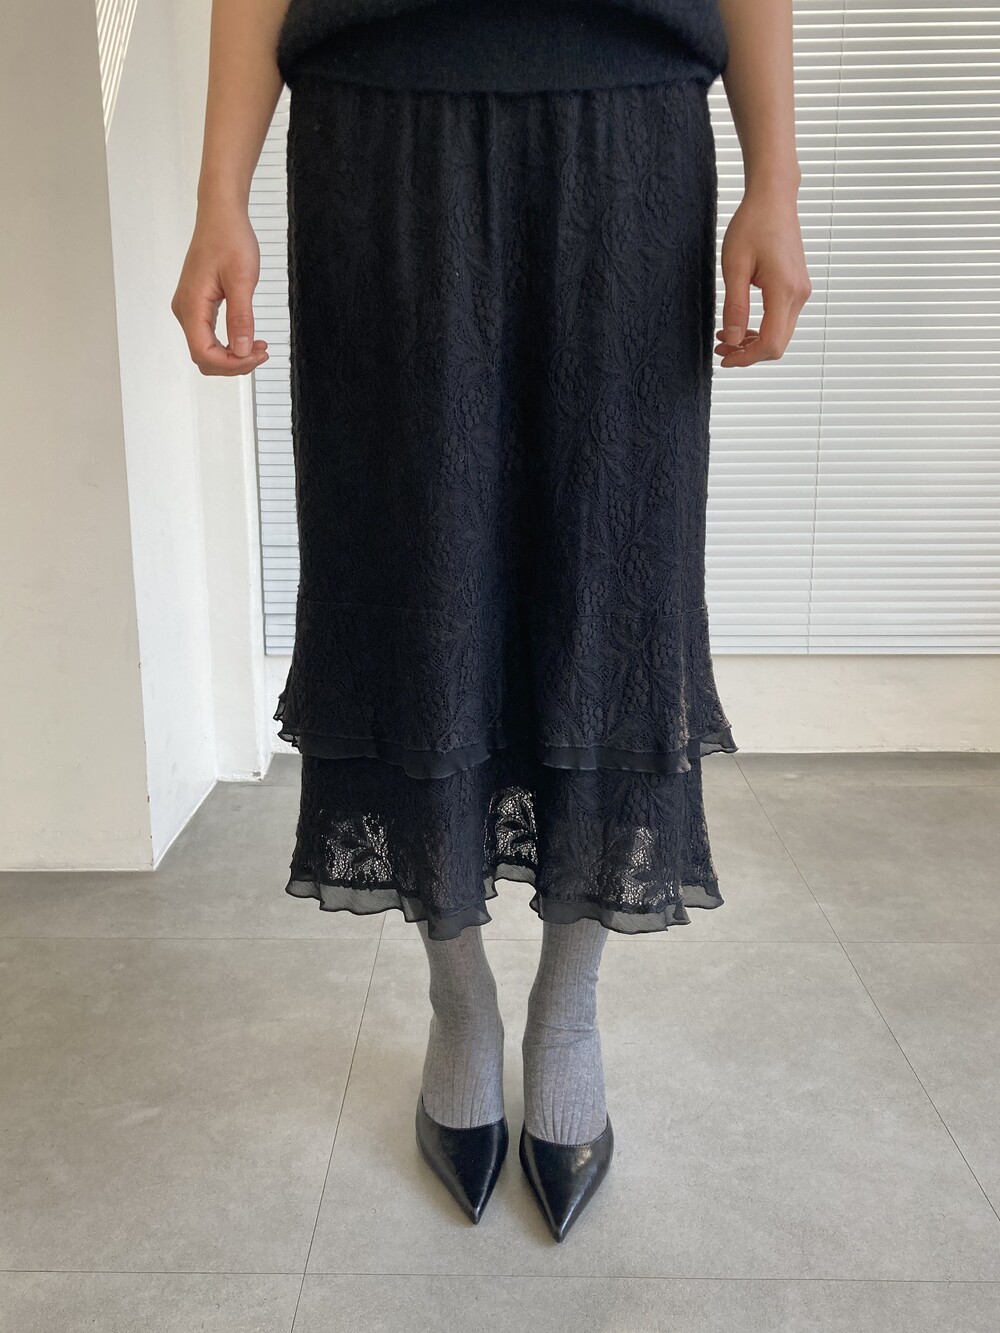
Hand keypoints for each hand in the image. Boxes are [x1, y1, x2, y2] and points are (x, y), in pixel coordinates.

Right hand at [171, 204, 268, 376]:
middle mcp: (185, 310)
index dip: (232, 364)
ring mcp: (189, 309)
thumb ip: (241, 318)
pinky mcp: (197, 305)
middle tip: (262, 352)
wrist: (220, 216)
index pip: (204, 353)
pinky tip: (248, 339)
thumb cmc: (229, 239)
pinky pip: (208, 337)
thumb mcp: (242, 280)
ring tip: (259, 346)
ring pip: (206, 350)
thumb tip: (242, 351)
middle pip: (204, 357)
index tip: (257, 355)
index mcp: (192, 305)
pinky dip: (229, 345)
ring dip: (233, 356)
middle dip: (234, 363)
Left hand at [715, 185, 811, 367]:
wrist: (774, 199)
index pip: (770, 342)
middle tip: (720, 348)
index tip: (724, 359)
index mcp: (784, 290)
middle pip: (778, 344)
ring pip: (780, 334)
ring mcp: (801, 291)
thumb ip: (735, 307)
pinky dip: (762, 329)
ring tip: (725, 337)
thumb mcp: (734, 267)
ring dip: (754, 342)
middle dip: (748, 353)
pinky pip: (782, 320)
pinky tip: (741, 325)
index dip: (746, 358)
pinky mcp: (797, 288)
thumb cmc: (752, 225)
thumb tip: (732, 340)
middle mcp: (799, 294)